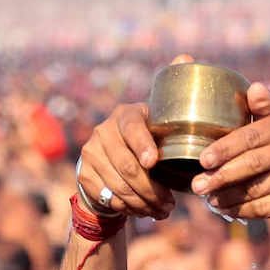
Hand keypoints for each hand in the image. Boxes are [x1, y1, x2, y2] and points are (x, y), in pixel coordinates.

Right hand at [75, 55, 195, 219]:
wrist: (113, 163)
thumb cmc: (148, 140)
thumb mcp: (159, 120)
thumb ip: (175, 93)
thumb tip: (185, 57)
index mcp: (125, 115)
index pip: (132, 128)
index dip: (142, 145)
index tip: (153, 162)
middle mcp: (103, 131)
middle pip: (128, 166)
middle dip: (153, 190)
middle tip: (171, 205)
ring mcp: (90, 154)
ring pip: (119, 186)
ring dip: (144, 204)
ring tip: (163, 212)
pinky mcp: (83, 175)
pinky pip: (109, 198)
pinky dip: (130, 209)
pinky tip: (144, 212)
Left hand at [190, 85, 269, 229]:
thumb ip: (261, 111)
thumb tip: (254, 87)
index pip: (249, 136)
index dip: (224, 148)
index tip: (202, 160)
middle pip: (251, 163)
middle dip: (221, 176)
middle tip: (198, 185)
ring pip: (256, 188)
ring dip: (228, 196)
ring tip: (209, 200)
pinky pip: (265, 207)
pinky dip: (242, 210)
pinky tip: (226, 210)